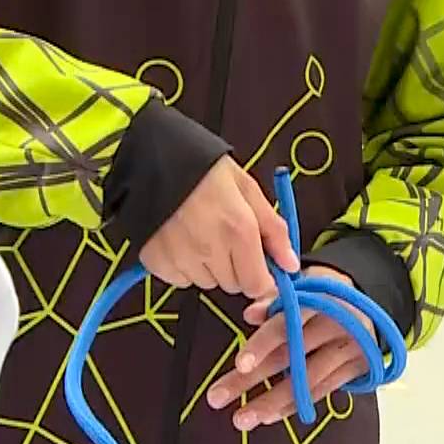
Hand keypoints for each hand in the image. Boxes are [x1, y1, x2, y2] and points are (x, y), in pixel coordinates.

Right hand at [137, 158, 297, 299]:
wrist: (154, 159)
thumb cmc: (205, 169)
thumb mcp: (248, 189)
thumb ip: (273, 229)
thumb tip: (290, 264)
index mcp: (239, 230)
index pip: (257, 285)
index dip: (262, 279)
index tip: (259, 267)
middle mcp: (210, 250)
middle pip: (233, 284)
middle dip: (236, 267)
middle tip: (225, 236)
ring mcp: (181, 259)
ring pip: (206, 282)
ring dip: (209, 266)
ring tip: (200, 232)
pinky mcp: (157, 263)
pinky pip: (180, 279)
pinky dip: (184, 266)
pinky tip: (181, 238)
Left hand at [204, 267, 376, 430]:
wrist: (371, 306)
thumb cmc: (326, 298)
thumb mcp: (305, 289)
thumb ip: (276, 301)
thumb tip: (250, 315)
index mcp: (320, 298)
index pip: (287, 323)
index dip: (262, 344)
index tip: (239, 364)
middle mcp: (337, 323)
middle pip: (290, 355)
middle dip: (252, 378)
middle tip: (219, 396)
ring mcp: (349, 347)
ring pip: (305, 380)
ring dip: (270, 401)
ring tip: (242, 417)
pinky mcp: (357, 367)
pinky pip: (321, 391)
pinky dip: (294, 405)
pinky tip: (269, 416)